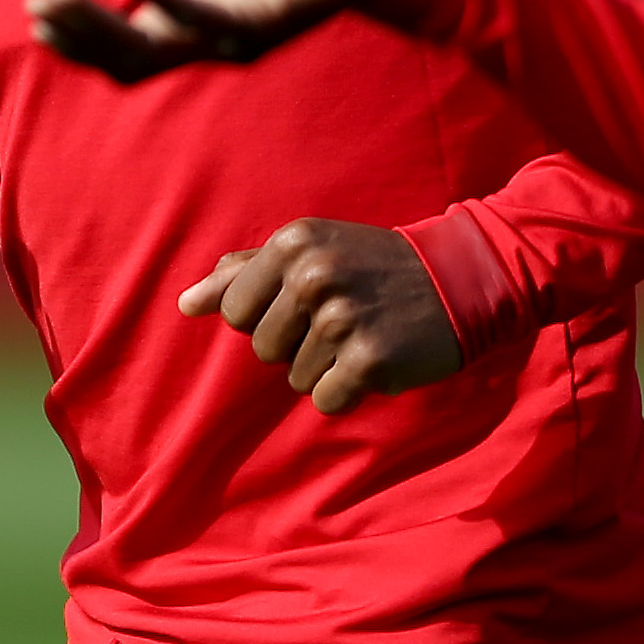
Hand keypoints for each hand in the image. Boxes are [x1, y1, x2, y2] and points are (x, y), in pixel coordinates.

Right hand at [24, 0, 398, 81]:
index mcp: (198, 2)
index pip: (125, 36)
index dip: (78, 28)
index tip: (35, 4)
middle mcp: (211, 27)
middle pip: (127, 57)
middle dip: (78, 36)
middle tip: (37, 8)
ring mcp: (236, 28)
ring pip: (152, 51)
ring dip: (100, 28)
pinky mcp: (262, 17)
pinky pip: (195, 17)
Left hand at [181, 218, 463, 414]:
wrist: (457, 279)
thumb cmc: (373, 266)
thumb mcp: (311, 250)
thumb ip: (244, 272)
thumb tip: (185, 304)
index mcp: (292, 243)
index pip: (235, 312)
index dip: (267, 318)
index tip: (306, 304)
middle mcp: (313, 275)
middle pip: (262, 348)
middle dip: (297, 345)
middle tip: (342, 319)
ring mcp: (341, 318)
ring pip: (296, 378)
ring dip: (328, 367)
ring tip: (363, 334)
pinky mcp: (368, 359)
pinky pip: (327, 400)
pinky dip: (350, 390)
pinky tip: (377, 360)